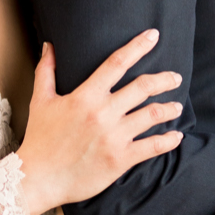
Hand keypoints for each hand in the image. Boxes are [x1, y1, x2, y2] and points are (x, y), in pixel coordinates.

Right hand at [15, 31, 183, 214]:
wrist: (38, 178)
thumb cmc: (39, 139)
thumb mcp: (40, 101)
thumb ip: (47, 71)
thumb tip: (50, 45)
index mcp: (85, 96)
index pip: (117, 63)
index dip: (138, 46)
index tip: (154, 35)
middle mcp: (103, 113)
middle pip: (143, 87)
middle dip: (164, 80)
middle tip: (175, 78)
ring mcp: (114, 137)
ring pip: (152, 115)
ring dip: (169, 109)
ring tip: (177, 107)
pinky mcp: (120, 159)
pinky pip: (152, 146)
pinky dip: (168, 140)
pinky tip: (176, 136)